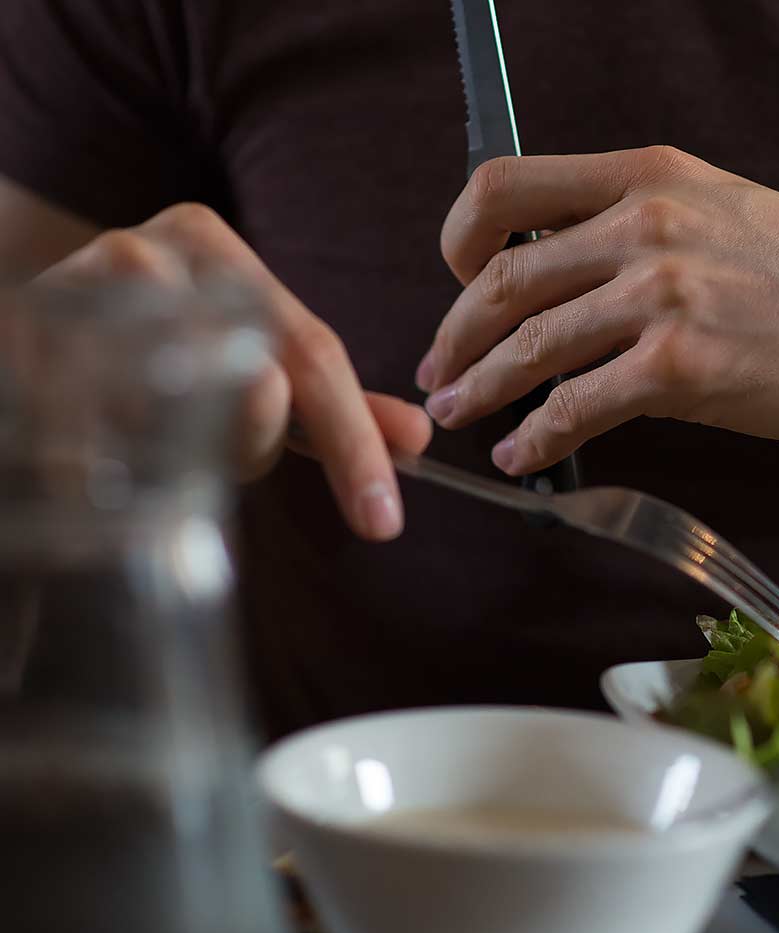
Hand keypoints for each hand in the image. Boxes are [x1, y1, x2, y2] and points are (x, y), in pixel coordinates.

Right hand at [35, 204, 431, 539]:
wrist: (29, 313)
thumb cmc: (152, 343)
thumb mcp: (246, 362)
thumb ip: (331, 405)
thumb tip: (419, 440)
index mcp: (213, 248)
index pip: (311, 352)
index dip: (355, 442)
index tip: (384, 520)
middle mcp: (146, 251)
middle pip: (240, 366)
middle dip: (257, 440)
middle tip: (236, 464)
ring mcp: (73, 284)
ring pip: (157, 393)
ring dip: (172, 445)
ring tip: (157, 460)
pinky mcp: (17, 328)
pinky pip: (67, 410)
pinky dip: (91, 455)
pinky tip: (95, 475)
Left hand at [417, 146, 778, 474]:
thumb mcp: (724, 211)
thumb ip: (640, 222)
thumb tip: (566, 272)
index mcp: (650, 176)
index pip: (506, 185)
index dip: (459, 236)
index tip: (457, 277)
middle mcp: (646, 224)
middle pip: (503, 278)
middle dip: (456, 333)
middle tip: (441, 369)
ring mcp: (662, 297)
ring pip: (530, 346)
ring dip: (481, 387)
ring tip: (462, 414)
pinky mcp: (681, 369)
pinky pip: (577, 408)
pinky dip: (536, 436)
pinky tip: (523, 453)